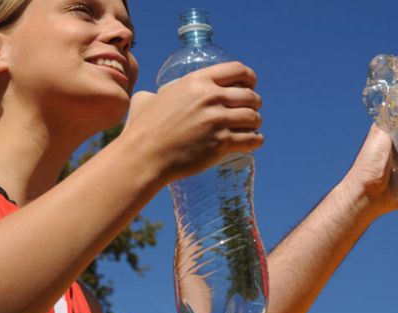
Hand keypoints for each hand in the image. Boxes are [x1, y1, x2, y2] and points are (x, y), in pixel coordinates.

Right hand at [121, 62, 262, 181]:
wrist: (143, 156)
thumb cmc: (141, 129)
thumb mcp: (147, 99)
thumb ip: (158, 94)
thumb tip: (152, 97)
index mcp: (197, 81)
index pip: (238, 70)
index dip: (249, 78)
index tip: (250, 85)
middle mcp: (210, 97)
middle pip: (250, 95)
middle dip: (254, 103)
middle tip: (250, 110)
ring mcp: (217, 120)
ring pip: (254, 117)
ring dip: (255, 122)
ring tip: (251, 127)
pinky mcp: (222, 143)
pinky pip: (252, 138)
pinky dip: (256, 140)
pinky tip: (253, 141)